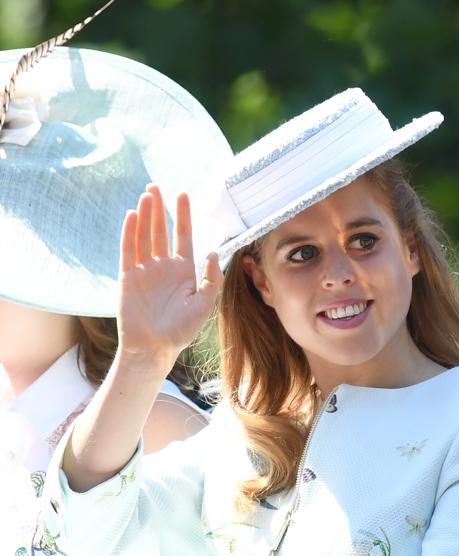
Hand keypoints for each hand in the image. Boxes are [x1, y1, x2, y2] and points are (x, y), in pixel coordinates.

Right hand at [118, 184, 221, 370]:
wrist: (155, 348)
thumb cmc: (181, 330)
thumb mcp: (204, 304)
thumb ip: (212, 279)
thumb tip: (213, 251)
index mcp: (183, 272)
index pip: (183, 237)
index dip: (182, 216)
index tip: (182, 194)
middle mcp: (164, 267)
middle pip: (161, 231)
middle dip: (159, 209)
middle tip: (157, 186)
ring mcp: (145, 271)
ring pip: (145, 237)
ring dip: (146, 216)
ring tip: (147, 194)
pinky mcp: (128, 277)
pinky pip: (128, 250)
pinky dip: (130, 233)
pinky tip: (133, 215)